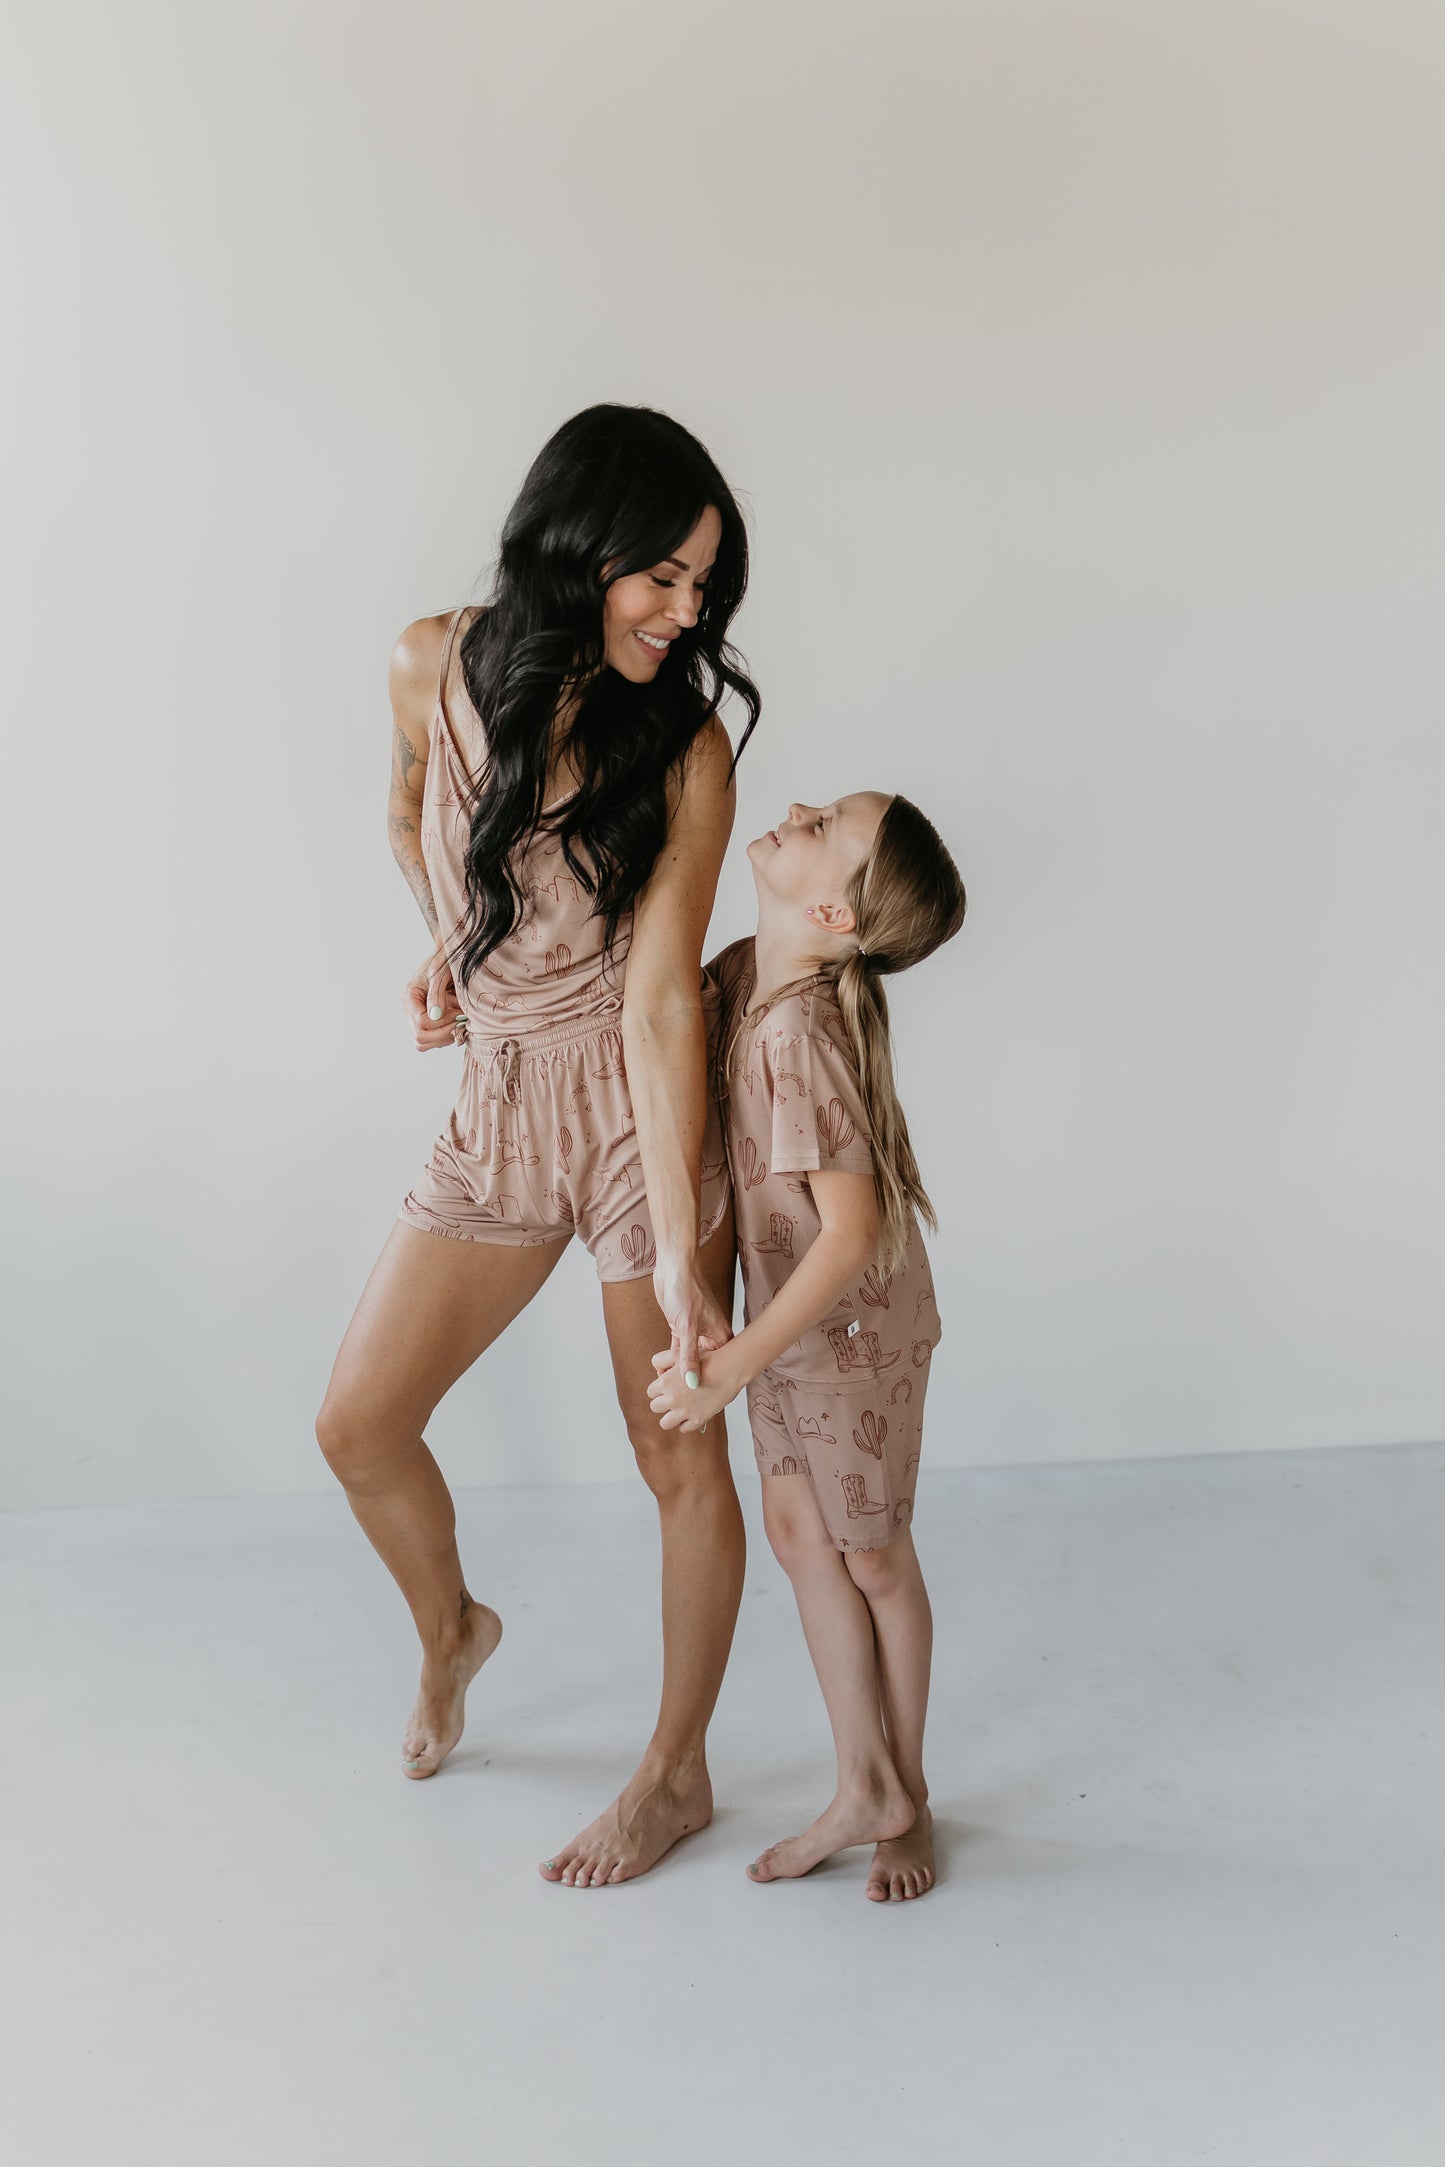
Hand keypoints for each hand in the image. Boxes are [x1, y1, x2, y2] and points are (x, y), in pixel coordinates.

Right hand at [402, 948, 463, 1051]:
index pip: (422, 1023)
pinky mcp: (428, 1023)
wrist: (450, 955)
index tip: (459, 1013)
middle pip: (421, 1038)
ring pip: (426, 1043)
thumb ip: (436, 993)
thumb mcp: (440, 972)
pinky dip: (447, 1035)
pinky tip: (457, 1021)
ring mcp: (417, 1018)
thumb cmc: (445, 960)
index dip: (443, 1023)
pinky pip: (434, 1041)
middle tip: (462, 1020)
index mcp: (409, 996)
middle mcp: (410, 1010)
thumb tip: (435, 1015)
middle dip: (444, 1033)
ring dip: (446, 1035)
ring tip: (459, 1018)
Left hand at [648, 1346, 741, 1434]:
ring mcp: (684, 1411)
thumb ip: (662, 1360)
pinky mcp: (697, 1420)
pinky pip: (683, 1428)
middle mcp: (672, 1399)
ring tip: (680, 1409)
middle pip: (655, 1407)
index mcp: (665, 1383)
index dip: (659, 1389)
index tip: (668, 1387)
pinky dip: (685, 1423)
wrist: (729, 1369)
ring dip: (670, 1416)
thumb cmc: (708, 1359)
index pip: (650, 1392)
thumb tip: (659, 1374)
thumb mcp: (680, 1353)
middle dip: (663, 1403)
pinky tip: (691, 1413)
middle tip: (674, 1397)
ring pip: (664, 1423)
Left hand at [651, 1253, 732, 1390]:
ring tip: (669, 1390)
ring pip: (688, 1358)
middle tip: (681, 1398)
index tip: (701, 1401)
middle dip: (692, 1380)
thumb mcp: (686, 1326)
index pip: (720, 1366)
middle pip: (704, 1365)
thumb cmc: (685, 1290)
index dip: (711, 1383)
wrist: (673, 1266)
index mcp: (720, 1336)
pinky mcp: (681, 1328)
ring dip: (678, 1371)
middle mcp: (711, 1336)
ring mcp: (695, 1332)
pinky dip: (670, 1361)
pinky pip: (678, 1350)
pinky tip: (662, 1372)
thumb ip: (688, 1356)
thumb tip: (691, 1381)